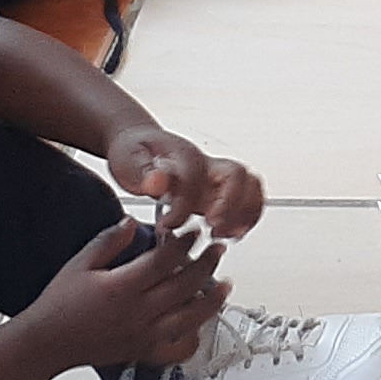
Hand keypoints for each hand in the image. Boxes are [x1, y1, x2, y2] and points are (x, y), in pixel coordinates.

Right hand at [16, 215, 228, 374]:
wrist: (46, 343)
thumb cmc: (58, 305)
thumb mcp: (79, 264)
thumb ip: (108, 241)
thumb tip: (132, 222)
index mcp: (121, 288)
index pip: (164, 261)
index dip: (184, 244)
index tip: (193, 232)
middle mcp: (136, 314)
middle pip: (185, 287)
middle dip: (207, 265)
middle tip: (217, 250)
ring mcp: (142, 336)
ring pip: (190, 319)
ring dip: (212, 300)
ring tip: (225, 285)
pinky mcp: (142, 353)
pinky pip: (176, 349)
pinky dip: (194, 338)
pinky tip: (201, 324)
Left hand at [107, 126, 264, 245]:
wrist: (140, 145)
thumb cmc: (135, 153)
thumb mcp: (129, 160)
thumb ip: (144, 173)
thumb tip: (156, 181)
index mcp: (185, 155)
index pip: (196, 178)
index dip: (184, 206)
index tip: (168, 224)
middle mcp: (207, 164)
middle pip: (238, 176)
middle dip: (230, 206)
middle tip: (211, 228)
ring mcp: (217, 177)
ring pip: (251, 186)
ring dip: (244, 213)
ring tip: (223, 234)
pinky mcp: (220, 191)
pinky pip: (249, 198)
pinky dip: (247, 217)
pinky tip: (230, 234)